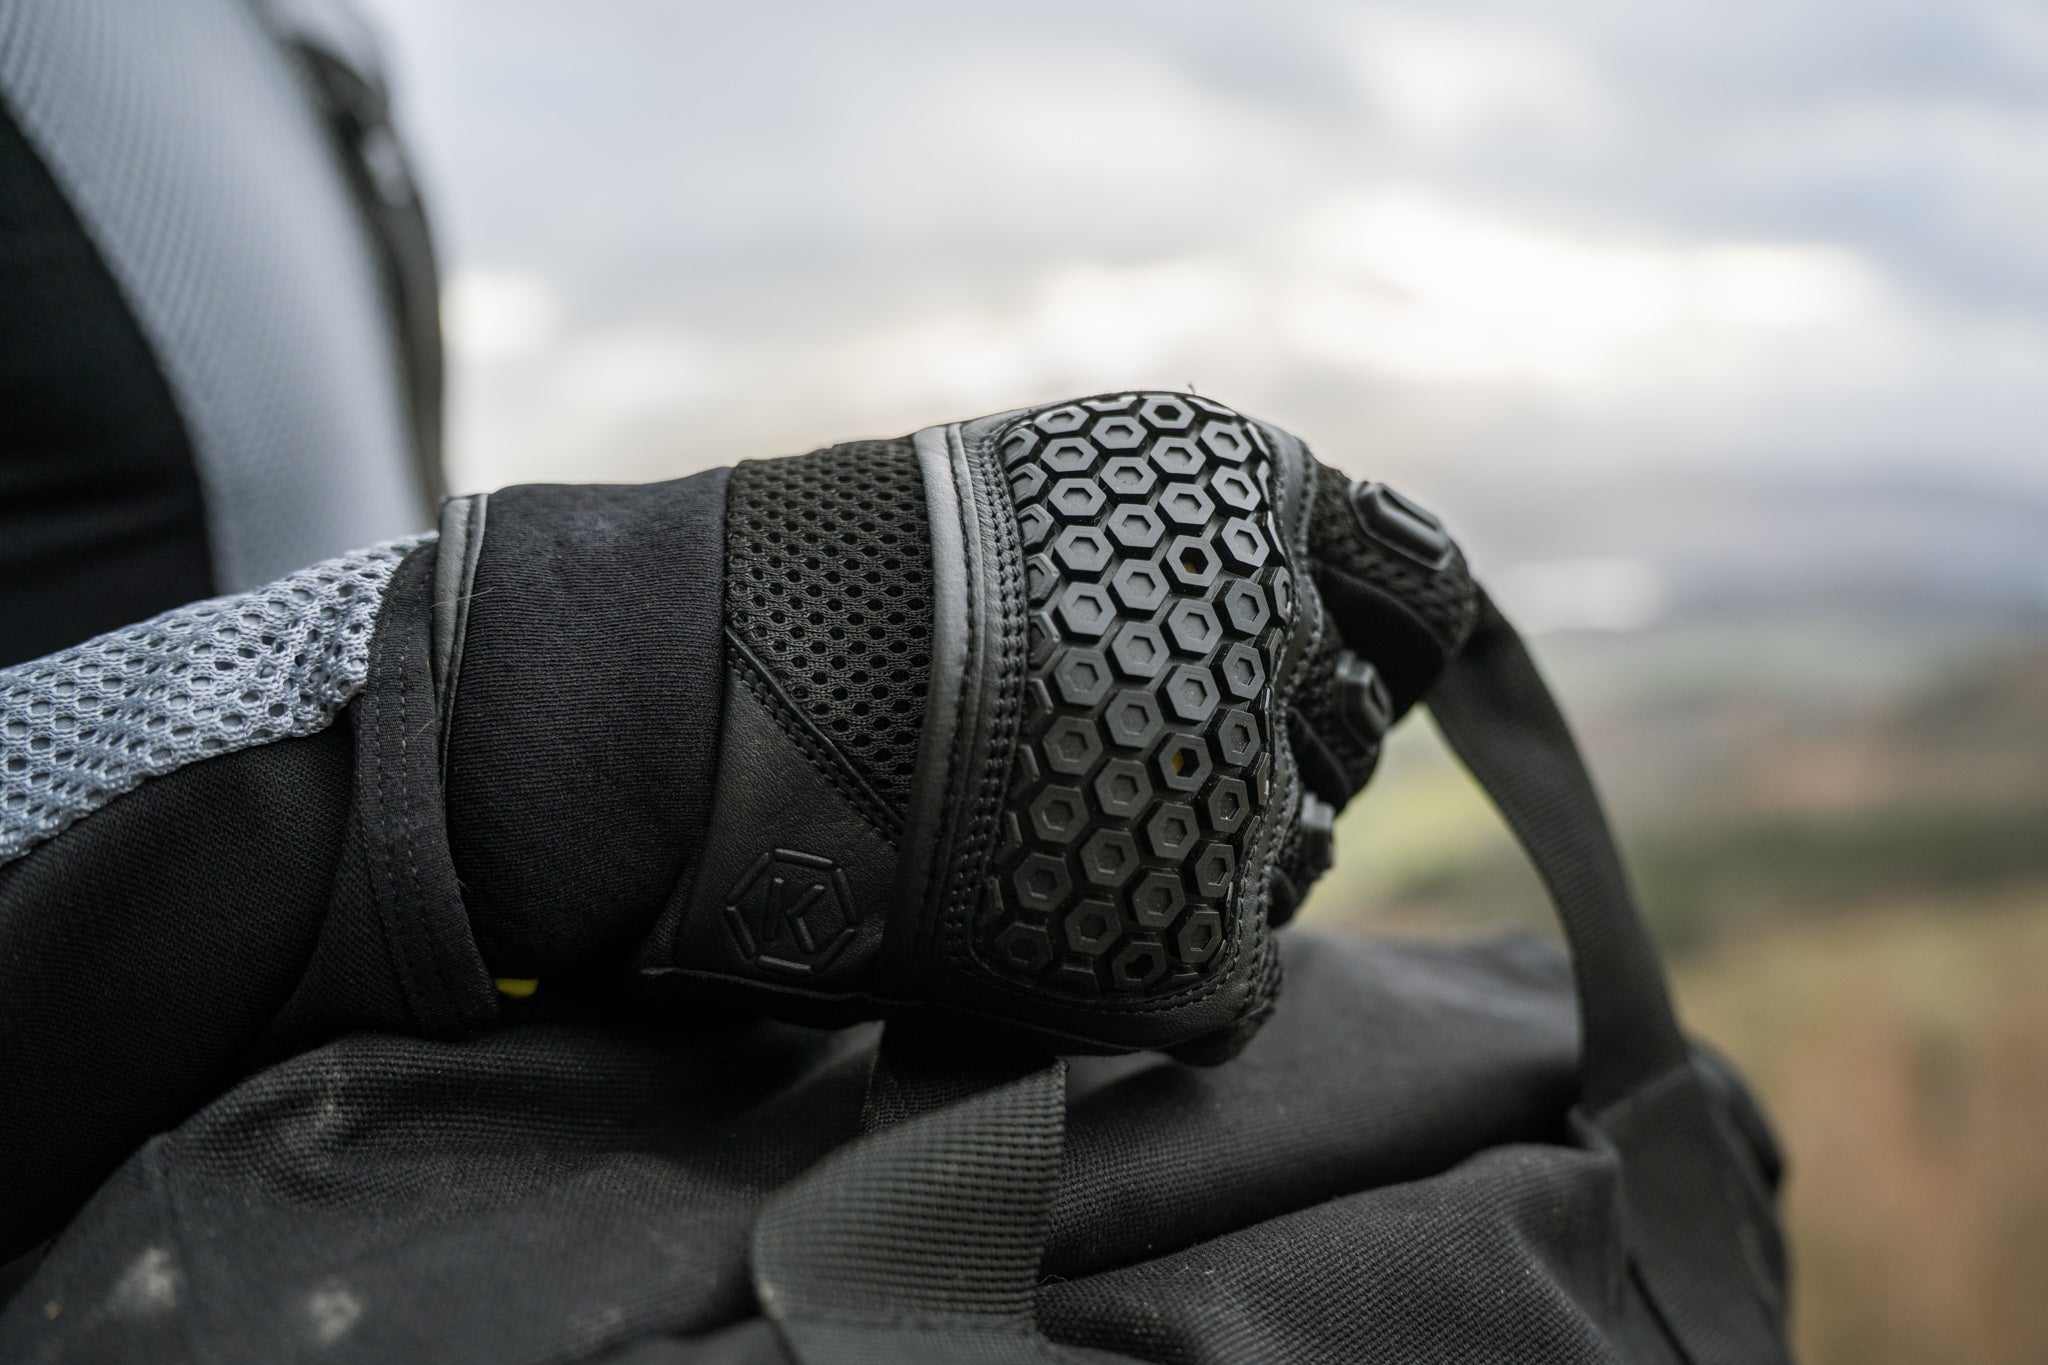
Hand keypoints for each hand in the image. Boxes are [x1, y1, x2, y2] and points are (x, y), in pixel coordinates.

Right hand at [610, 390, 1473, 1060]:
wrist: (686, 705)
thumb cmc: (835, 595)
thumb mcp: (1041, 496)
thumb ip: (1184, 548)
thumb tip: (1307, 627)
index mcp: (1239, 497)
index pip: (1417, 591)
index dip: (1383, 640)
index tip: (1352, 668)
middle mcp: (1267, 635)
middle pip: (1354, 735)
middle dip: (1279, 751)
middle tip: (1130, 761)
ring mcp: (1232, 794)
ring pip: (1297, 858)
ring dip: (1212, 861)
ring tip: (1059, 839)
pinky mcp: (1183, 943)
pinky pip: (1233, 983)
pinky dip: (1167, 971)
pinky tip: (1057, 923)